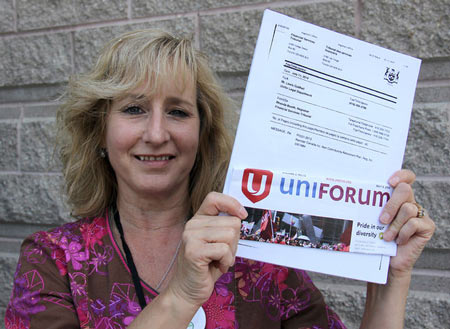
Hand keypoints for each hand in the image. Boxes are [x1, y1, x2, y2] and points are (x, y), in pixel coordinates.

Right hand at [167, 192, 246, 306]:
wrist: (188, 291)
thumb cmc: (207, 267)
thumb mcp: (217, 242)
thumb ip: (225, 227)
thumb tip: (241, 215)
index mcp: (198, 219)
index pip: (214, 198)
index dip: (232, 203)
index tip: (242, 214)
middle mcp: (192, 224)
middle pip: (231, 222)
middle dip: (234, 241)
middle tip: (223, 254)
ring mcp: (191, 237)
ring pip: (229, 234)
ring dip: (230, 252)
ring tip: (219, 260)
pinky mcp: (193, 251)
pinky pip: (224, 249)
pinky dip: (226, 261)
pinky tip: (216, 266)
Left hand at [379, 169, 434, 276]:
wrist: (389, 262)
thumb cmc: (379, 238)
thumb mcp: (373, 220)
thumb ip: (373, 206)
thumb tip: (355, 194)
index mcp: (398, 197)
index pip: (406, 178)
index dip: (401, 175)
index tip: (390, 182)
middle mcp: (411, 202)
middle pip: (405, 190)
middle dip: (391, 204)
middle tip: (381, 219)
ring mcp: (420, 214)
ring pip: (408, 209)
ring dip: (394, 225)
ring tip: (387, 236)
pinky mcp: (427, 226)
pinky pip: (414, 223)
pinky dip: (403, 233)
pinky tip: (399, 241)